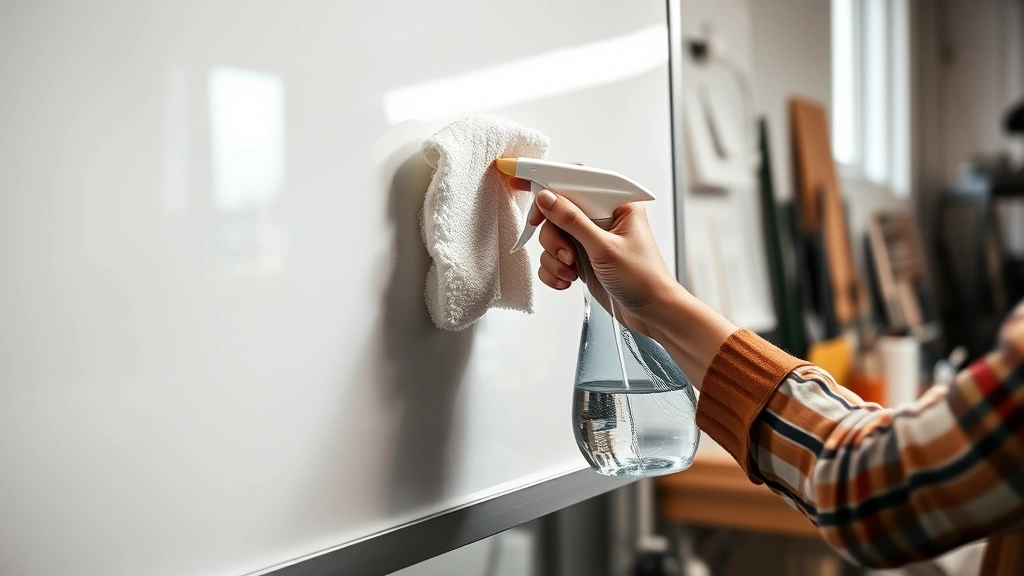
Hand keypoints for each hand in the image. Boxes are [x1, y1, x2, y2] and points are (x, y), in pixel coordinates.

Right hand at [529, 187, 680, 336]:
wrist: (652, 313)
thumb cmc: (644, 278)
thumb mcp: (604, 247)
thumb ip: (573, 221)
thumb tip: (547, 198)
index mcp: (616, 204)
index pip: (578, 183)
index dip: (553, 191)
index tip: (535, 204)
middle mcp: (602, 218)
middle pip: (559, 212)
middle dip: (554, 236)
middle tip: (565, 254)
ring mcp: (590, 239)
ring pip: (553, 237)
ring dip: (554, 257)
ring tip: (571, 271)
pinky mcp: (582, 259)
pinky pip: (554, 258)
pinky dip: (554, 271)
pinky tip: (568, 281)